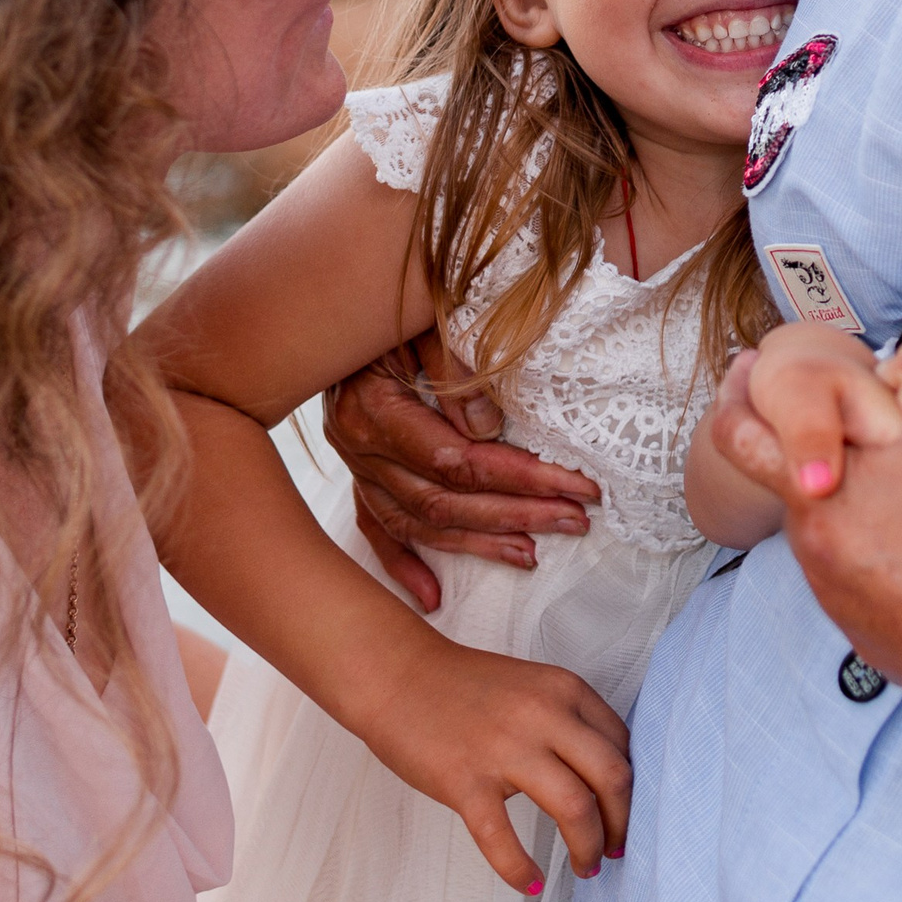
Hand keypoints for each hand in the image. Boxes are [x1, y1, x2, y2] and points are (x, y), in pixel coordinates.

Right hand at [329, 332, 601, 610]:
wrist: (323, 310)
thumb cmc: (387, 304)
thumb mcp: (422, 314)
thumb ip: (452, 363)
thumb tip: (486, 428)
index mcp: (373, 407)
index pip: (457, 460)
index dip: (522, 477)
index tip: (578, 485)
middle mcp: (358, 447)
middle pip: (445, 499)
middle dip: (517, 512)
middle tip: (576, 519)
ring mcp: (355, 467)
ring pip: (420, 522)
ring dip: (479, 542)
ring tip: (534, 553)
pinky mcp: (356, 477)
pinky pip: (377, 529)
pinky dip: (404, 565)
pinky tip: (433, 596)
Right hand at [345, 629, 632, 896]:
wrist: (396, 675)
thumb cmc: (462, 685)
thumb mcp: (532, 686)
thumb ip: (568, 720)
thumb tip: (603, 776)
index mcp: (563, 690)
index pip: (623, 745)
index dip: (634, 788)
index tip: (626, 814)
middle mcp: (542, 715)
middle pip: (613, 778)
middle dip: (622, 824)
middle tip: (615, 849)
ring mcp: (504, 748)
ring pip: (575, 807)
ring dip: (587, 847)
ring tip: (585, 867)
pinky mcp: (465, 781)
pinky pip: (502, 839)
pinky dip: (521, 869)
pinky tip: (530, 882)